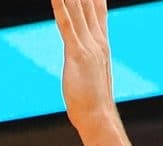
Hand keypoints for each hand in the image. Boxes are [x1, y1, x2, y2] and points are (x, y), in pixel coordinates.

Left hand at [51, 0, 115, 131]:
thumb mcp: (91, 73)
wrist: (99, 117)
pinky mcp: (77, 54)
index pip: (97, 6)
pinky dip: (61, 6)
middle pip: (88, 1)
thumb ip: (87, 58)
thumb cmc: (93, 101)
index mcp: (101, 41)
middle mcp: (98, 38)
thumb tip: (82, 56)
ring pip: (77, 7)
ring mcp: (89, 45)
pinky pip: (67, 24)